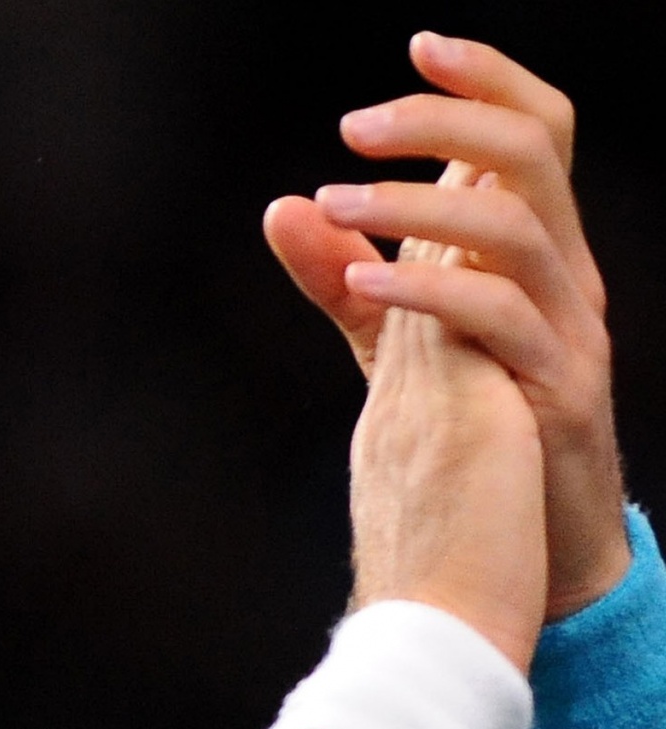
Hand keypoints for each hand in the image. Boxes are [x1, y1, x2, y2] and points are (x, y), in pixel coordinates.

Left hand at [266, 31, 629, 621]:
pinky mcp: (560, 391)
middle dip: (441, 122)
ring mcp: (569, 330)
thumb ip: (349, 277)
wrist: (537, 551)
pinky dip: (425, 293)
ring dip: (414, 204)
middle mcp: (566, 276)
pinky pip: (500, 317)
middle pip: (528, 153)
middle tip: (354, 129)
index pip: (535, 130)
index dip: (486, 78)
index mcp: (538, 252)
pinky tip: (362, 289)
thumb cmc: (478, 440)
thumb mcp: (404, 346)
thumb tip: (285, 206)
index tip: (416, 49)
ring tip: (335, 202)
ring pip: (515, 225)